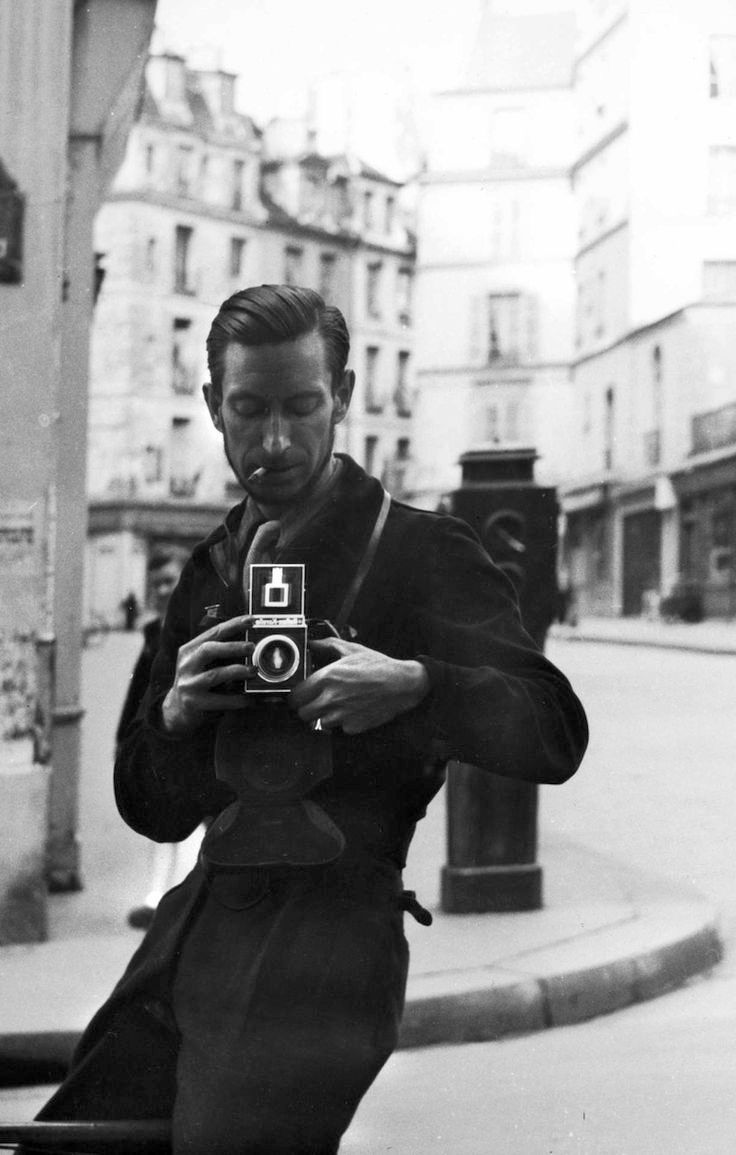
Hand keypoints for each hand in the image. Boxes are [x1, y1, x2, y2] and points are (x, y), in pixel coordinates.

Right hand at [161, 615, 254, 734]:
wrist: (176, 710)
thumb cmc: (197, 681)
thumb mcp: (201, 663)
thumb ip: (218, 651)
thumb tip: (250, 642)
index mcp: (189, 650)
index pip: (213, 633)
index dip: (233, 624)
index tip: (251, 620)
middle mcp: (186, 665)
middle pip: (208, 650)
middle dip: (232, 647)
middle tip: (252, 647)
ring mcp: (189, 684)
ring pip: (214, 674)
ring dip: (237, 671)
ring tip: (253, 670)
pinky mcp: (194, 703)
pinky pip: (219, 700)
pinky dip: (236, 699)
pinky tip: (248, 699)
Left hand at [289, 638, 429, 734]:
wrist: (402, 684)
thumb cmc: (378, 667)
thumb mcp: (352, 650)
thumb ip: (328, 645)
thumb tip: (312, 643)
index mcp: (327, 678)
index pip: (296, 696)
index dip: (297, 696)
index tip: (302, 695)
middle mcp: (331, 699)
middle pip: (303, 714)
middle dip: (307, 708)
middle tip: (316, 702)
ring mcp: (341, 715)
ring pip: (319, 724)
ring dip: (324, 717)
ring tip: (337, 705)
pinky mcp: (352, 727)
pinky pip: (339, 729)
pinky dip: (342, 723)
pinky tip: (351, 711)